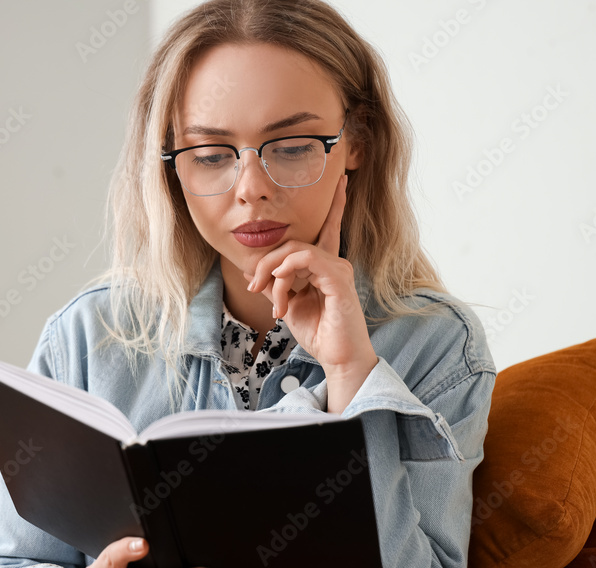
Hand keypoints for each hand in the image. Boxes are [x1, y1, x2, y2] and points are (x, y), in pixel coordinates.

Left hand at [243, 174, 376, 410]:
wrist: (338, 358)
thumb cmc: (319, 333)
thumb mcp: (288, 306)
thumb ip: (273, 286)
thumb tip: (253, 272)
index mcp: (326, 267)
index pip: (328, 228)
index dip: (336, 205)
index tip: (343, 181)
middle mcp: (335, 263)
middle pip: (293, 243)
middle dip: (266, 261)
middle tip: (253, 285)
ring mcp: (339, 269)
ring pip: (295, 251)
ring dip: (274, 274)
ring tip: (274, 303)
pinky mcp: (339, 279)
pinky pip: (306, 258)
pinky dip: (287, 270)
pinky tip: (281, 286)